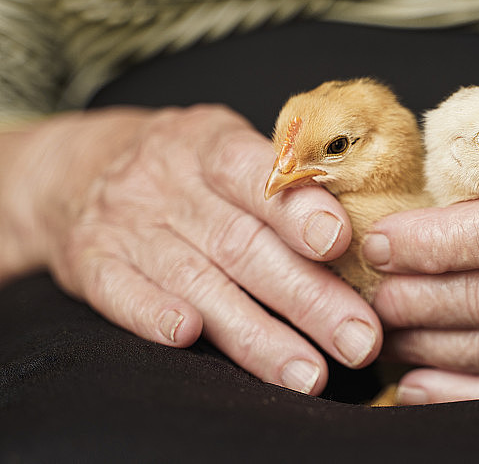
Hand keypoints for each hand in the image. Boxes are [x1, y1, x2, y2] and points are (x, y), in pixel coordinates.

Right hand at [4, 105, 381, 394]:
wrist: (79, 166)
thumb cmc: (184, 166)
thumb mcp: (225, 146)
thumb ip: (280, 184)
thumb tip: (357, 237)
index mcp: (211, 145)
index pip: (257, 174)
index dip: (297, 210)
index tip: (339, 242)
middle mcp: (169, 183)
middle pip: (243, 245)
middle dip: (306, 297)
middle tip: (358, 339)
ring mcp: (128, 223)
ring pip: (198, 281)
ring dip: (255, 333)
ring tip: (307, 373)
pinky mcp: (91, 260)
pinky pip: (121, 289)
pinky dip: (153, 314)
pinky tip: (189, 339)